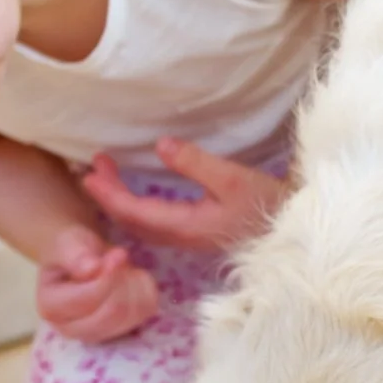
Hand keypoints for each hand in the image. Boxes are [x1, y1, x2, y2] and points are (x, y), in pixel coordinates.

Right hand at [36, 226, 157, 343]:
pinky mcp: (120, 330)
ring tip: (123, 266)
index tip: (118, 253)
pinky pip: (146, 312)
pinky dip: (146, 290)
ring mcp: (96, 334)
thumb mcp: (68, 242)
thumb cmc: (71, 249)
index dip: (109, 276)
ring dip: (135, 284)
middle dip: (123, 281)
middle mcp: (70, 328)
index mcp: (50, 307)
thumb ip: (75, 254)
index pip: (88, 300)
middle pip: (113, 314)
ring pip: (132, 316)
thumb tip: (91, 269)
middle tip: (120, 256)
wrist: (82, 256)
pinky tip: (132, 276)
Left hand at [81, 138, 287, 251]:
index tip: (90, 173)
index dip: (109, 193)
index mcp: (185, 224)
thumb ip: (195, 163)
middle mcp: (181, 236)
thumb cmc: (267, 205)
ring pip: (140, 225)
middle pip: (131, 221)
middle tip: (93, 166)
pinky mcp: (195, 234)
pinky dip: (135, 208)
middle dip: (107, 195)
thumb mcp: (233, 178)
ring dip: (119, 202)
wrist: (292, 233)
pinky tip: (136, 195)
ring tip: (107, 176)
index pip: (135, 211)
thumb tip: (160, 145)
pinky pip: (152, 225)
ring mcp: (187, 238)